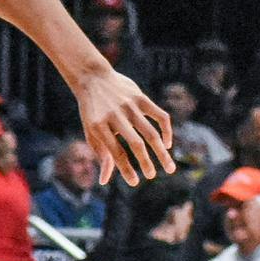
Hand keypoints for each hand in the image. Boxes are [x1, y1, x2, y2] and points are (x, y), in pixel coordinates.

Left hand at [74, 70, 172, 184]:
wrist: (93, 78)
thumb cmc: (92, 111)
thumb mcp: (91, 131)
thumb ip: (101, 154)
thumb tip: (105, 181)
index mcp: (99, 126)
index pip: (115, 152)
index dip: (125, 168)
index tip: (135, 182)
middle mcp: (115, 116)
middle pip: (135, 143)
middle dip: (145, 162)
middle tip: (152, 176)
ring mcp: (130, 106)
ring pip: (150, 132)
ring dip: (161, 152)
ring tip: (169, 168)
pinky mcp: (141, 97)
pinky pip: (160, 116)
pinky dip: (166, 131)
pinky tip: (167, 144)